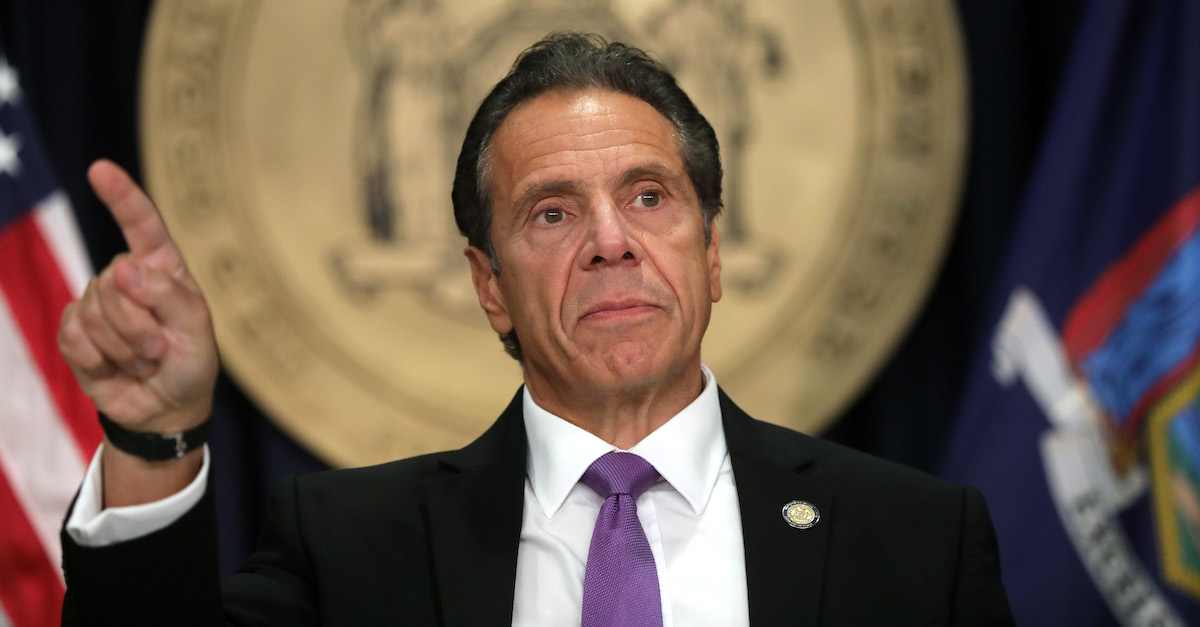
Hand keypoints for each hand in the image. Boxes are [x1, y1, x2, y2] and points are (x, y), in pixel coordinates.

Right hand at [58, 160, 218, 434]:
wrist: (165, 409)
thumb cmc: (190, 364)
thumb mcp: (197, 330)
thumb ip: (169, 296)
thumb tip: (126, 268)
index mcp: (162, 269)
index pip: (142, 226)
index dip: (122, 197)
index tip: (100, 169)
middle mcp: (128, 279)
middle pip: (116, 281)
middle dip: (140, 324)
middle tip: (160, 349)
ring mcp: (98, 303)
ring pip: (96, 312)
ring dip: (125, 347)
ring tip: (145, 360)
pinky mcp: (76, 330)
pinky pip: (75, 336)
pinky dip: (100, 359)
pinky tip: (115, 368)